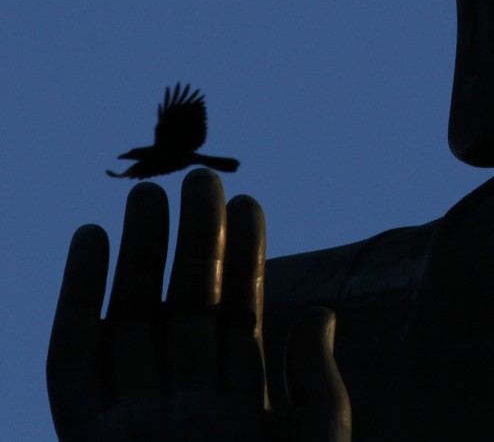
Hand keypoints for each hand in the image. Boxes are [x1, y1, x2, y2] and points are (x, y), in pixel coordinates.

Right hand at [46, 169, 350, 440]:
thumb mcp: (313, 437)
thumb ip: (315, 380)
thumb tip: (320, 313)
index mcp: (239, 408)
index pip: (240, 314)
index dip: (244, 256)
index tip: (248, 203)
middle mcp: (183, 406)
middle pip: (185, 306)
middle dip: (193, 241)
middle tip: (202, 179)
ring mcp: (132, 420)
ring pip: (130, 319)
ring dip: (137, 253)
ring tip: (150, 192)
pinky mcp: (82, 437)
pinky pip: (72, 360)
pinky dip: (76, 296)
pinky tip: (90, 237)